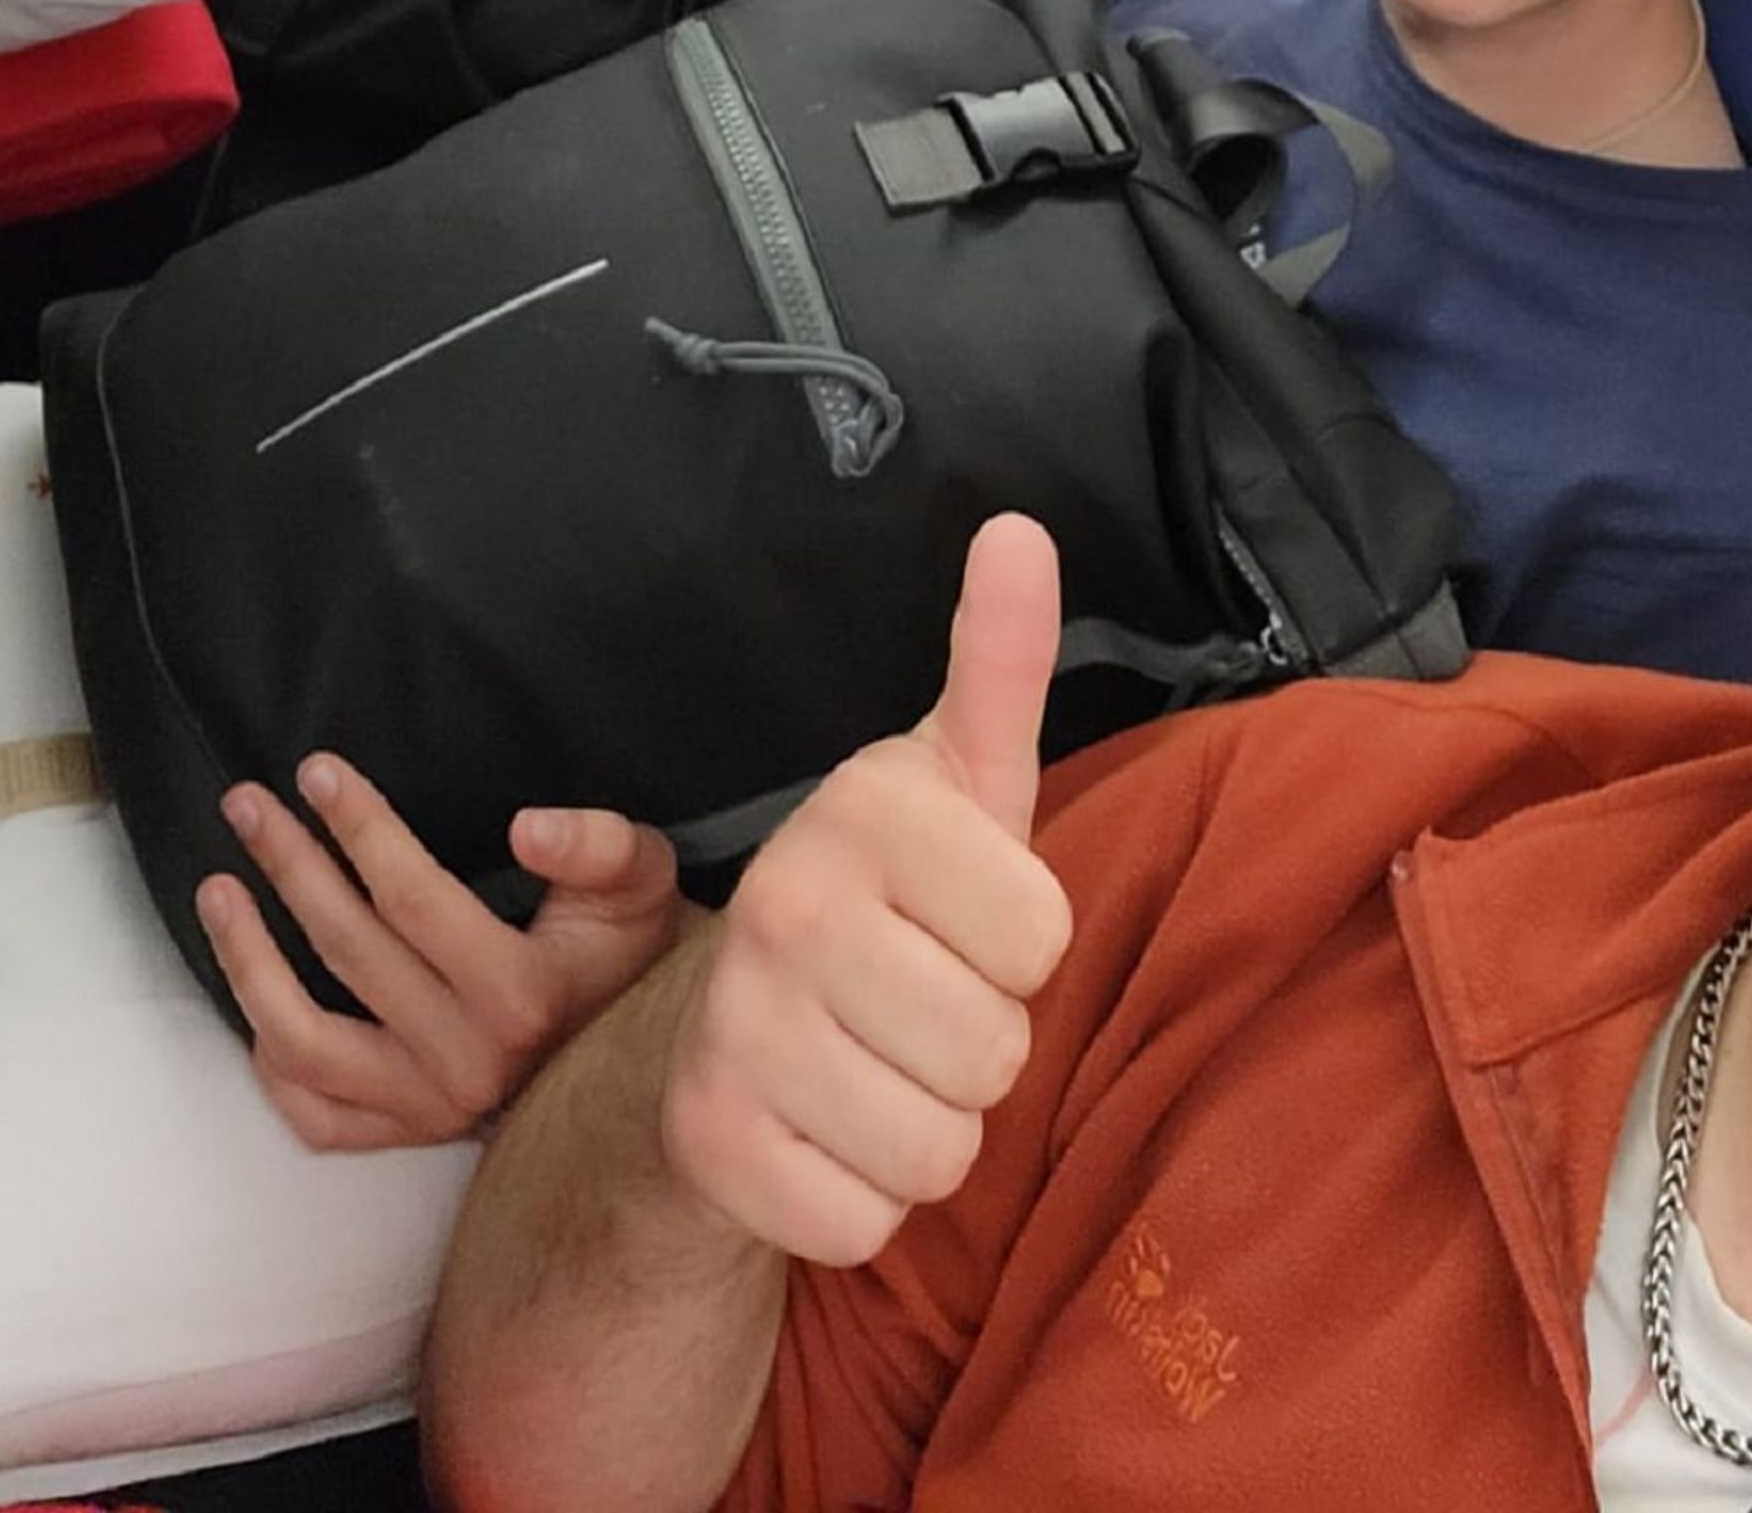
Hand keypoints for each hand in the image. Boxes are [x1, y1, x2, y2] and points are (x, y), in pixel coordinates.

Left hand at [197, 755, 683, 1151]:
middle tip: (246, 804)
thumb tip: (527, 827)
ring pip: (303, 1041)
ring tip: (217, 890)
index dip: (359, 828)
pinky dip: (270, 1058)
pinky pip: (313, 1113)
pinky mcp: (413, 1137)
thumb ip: (596, 847)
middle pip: (347, 949)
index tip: (317, 773)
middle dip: (288, 864)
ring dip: (248, 960)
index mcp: (521, 994)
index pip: (412, 897)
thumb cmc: (637, 949)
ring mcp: (431, 1109)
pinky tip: (250, 994)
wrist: (653, 1055)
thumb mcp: (643, 878)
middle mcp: (467, 1062)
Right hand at [662, 514, 1070, 1267]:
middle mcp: (787, 904)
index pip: (1041, 937)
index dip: (1017, 948)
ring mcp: (735, 1028)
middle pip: (996, 1053)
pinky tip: (818, 1134)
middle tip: (910, 1003)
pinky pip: (867, 1222)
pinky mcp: (710, 1144)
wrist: (720, 1031)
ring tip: (869, 1066)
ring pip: (940, 1150)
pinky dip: (858, 1202)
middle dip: (974, 1051)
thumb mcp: (954, 781)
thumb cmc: (887, 901)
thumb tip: (1020, 528)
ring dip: (923, 1132)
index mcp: (865, 808)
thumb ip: (1000, 660)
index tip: (956, 920)